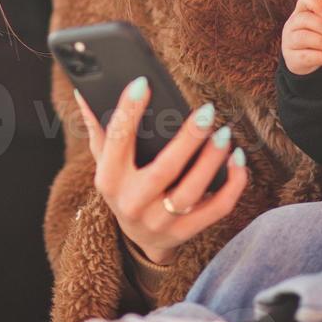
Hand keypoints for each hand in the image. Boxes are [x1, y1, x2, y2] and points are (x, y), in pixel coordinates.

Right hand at [73, 78, 248, 265]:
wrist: (139, 239)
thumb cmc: (124, 187)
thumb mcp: (106, 161)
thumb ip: (99, 129)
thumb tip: (84, 92)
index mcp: (109, 180)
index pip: (117, 141)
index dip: (128, 111)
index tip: (143, 83)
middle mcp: (132, 203)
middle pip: (163, 170)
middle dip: (187, 140)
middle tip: (206, 112)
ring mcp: (160, 222)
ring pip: (191, 191)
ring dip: (211, 161)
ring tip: (224, 133)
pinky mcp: (186, 232)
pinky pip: (216, 208)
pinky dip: (232, 184)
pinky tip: (236, 159)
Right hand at [282, 0, 321, 74]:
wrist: (304, 60)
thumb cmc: (320, 38)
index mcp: (303, 11)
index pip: (306, 0)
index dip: (316, 3)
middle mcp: (293, 23)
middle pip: (304, 19)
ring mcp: (290, 40)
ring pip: (303, 37)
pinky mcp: (292, 57)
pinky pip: (305, 56)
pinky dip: (321, 57)